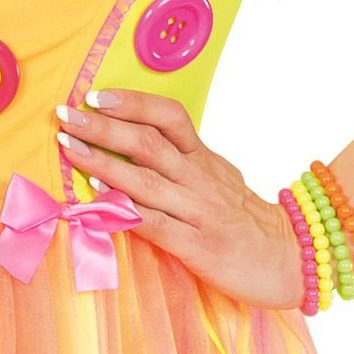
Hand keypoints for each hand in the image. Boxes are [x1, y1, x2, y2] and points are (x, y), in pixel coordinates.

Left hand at [56, 87, 302, 309]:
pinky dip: (124, 208)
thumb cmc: (244, 217)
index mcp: (202, 156)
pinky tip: (98, 198)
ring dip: (102, 161)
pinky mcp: (196, 245)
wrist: (288, 258)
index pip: (168, 115)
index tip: (94, 95)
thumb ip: (181, 160)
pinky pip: (155, 223)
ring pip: (145, 178)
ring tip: (69, 147)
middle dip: (102, 126)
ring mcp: (197, 210)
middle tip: (65, 115)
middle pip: (147, 141)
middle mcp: (198, 177)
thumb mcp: (216, 176)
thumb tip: (132, 142)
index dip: (131, 102)